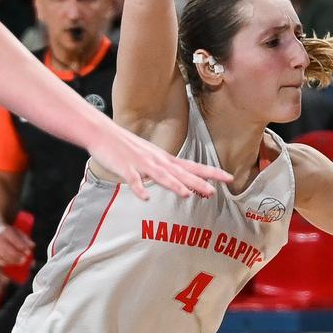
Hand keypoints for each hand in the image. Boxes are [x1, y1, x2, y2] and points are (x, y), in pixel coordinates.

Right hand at [0, 222, 33, 266]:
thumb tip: (32, 246)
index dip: (22, 247)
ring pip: (5, 257)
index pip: (15, 240)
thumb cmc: (10, 233)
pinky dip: (8, 263)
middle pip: (8, 250)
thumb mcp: (19, 232)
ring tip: (22, 261)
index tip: (29, 252)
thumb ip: (26, 239)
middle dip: (18, 256)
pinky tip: (14, 262)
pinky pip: (1, 262)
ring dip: (15, 261)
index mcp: (6, 232)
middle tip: (25, 259)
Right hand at [89, 123, 229, 201]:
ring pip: (161, 176)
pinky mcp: (125, 168)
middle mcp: (157, 161)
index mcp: (164, 159)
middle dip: (198, 182)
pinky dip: (139, 189)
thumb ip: (166, 170)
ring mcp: (141, 164)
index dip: (211, 173)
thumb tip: (182, 182)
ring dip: (173, 185)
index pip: (192, 167)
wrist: (103, 134)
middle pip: (181, 172)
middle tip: (215, 190)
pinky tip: (145, 198)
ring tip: (187, 194)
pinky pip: (134, 180)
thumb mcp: (151, 158)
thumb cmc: (127, 148)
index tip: (229, 178)